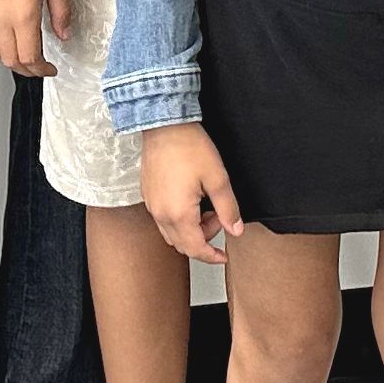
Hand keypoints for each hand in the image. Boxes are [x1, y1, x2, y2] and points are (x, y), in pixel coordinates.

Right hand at [0, 0, 70, 77]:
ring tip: (26, 51)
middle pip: (10, 60)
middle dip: (27, 69)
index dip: (42, 70)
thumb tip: (63, 34)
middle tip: (41, 66)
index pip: (30, 58)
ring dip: (11, 56)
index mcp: (22, 15)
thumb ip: (61, 11)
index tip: (52, 69)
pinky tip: (9, 30)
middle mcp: (0, 17)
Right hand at [142, 126, 244, 260]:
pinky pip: (163, 220)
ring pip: (171, 234)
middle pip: (182, 245)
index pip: (195, 249)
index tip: (223, 256)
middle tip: (219, 218)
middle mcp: (160, 214)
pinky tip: (191, 202)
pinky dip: (179, 221)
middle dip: (204, 240)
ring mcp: (152, 205)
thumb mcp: (218, 179)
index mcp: (178, 214)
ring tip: (207, 207)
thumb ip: (228, 209)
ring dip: (191, 230)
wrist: (164, 126)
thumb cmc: (189, 147)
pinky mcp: (148, 195)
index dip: (211, 257)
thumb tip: (235, 230)